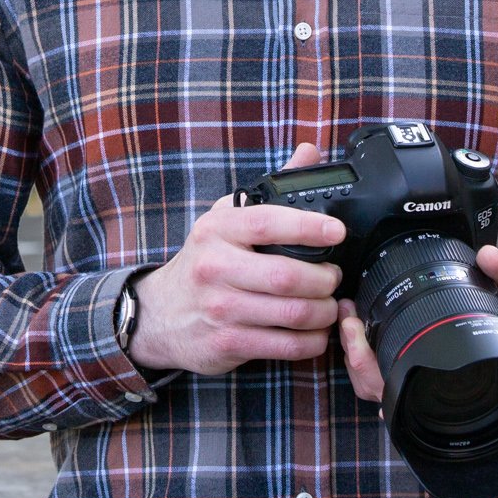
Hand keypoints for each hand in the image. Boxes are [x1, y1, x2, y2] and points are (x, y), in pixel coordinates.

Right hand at [126, 142, 346, 375]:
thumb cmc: (205, 260)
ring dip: (324, 312)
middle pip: (287, 276)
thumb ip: (272, 188)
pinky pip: (285, 346)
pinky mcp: (227, 344)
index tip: (337, 231)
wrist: (160, 313)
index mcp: (218, 229)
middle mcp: (215, 268)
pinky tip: (316, 332)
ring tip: (330, 305)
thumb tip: (308, 152)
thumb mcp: (228, 219)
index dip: (308, 227)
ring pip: (292, 314)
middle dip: (325, 279)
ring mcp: (220, 309)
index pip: (267, 223)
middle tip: (334, 277)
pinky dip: (311, 341)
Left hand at [339, 244, 497, 403]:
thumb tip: (490, 256)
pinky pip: (376, 377)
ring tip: (347, 318)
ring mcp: (416, 381)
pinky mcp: (409, 369)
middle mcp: (427, 384)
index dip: (368, 362)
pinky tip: (356, 326)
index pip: (399, 384)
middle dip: (353, 352)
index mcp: (447, 373)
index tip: (355, 326)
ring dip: (353, 353)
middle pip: (374, 385)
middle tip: (346, 317)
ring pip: (370, 385)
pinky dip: (361, 356)